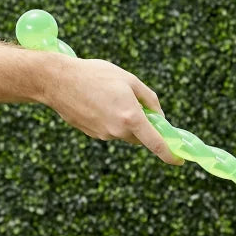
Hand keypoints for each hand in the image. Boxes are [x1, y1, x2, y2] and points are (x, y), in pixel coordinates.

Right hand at [41, 56, 183, 165]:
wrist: (55, 81)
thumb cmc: (94, 74)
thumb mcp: (128, 79)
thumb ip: (149, 99)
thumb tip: (159, 117)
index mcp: (131, 118)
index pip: (157, 144)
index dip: (171, 155)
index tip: (180, 160)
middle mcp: (119, 131)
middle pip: (141, 136)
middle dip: (143, 125)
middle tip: (137, 106)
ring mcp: (105, 135)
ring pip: (125, 133)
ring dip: (125, 120)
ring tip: (109, 97)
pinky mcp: (94, 135)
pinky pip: (110, 130)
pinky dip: (110, 120)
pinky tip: (97, 103)